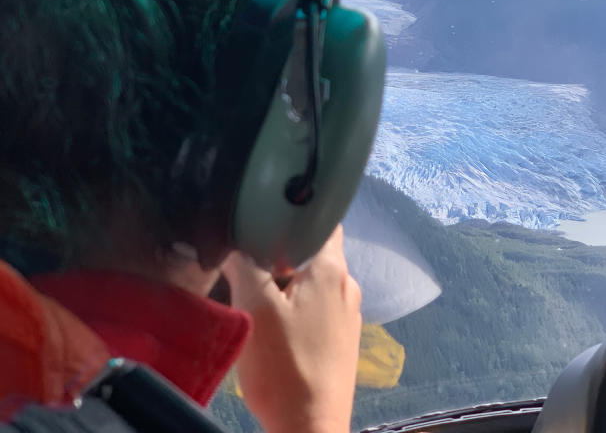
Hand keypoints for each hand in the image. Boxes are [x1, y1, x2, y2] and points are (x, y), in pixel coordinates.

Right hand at [222, 226, 361, 432]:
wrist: (310, 426)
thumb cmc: (283, 365)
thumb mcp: (253, 308)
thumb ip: (246, 266)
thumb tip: (240, 242)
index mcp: (332, 269)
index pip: (322, 221)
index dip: (296, 213)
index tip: (267, 216)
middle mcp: (348, 286)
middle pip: (314, 253)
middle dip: (282, 254)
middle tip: (248, 262)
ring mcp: (348, 314)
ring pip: (313, 283)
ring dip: (287, 284)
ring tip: (255, 296)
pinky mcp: (342, 340)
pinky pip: (317, 309)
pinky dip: (296, 308)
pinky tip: (274, 325)